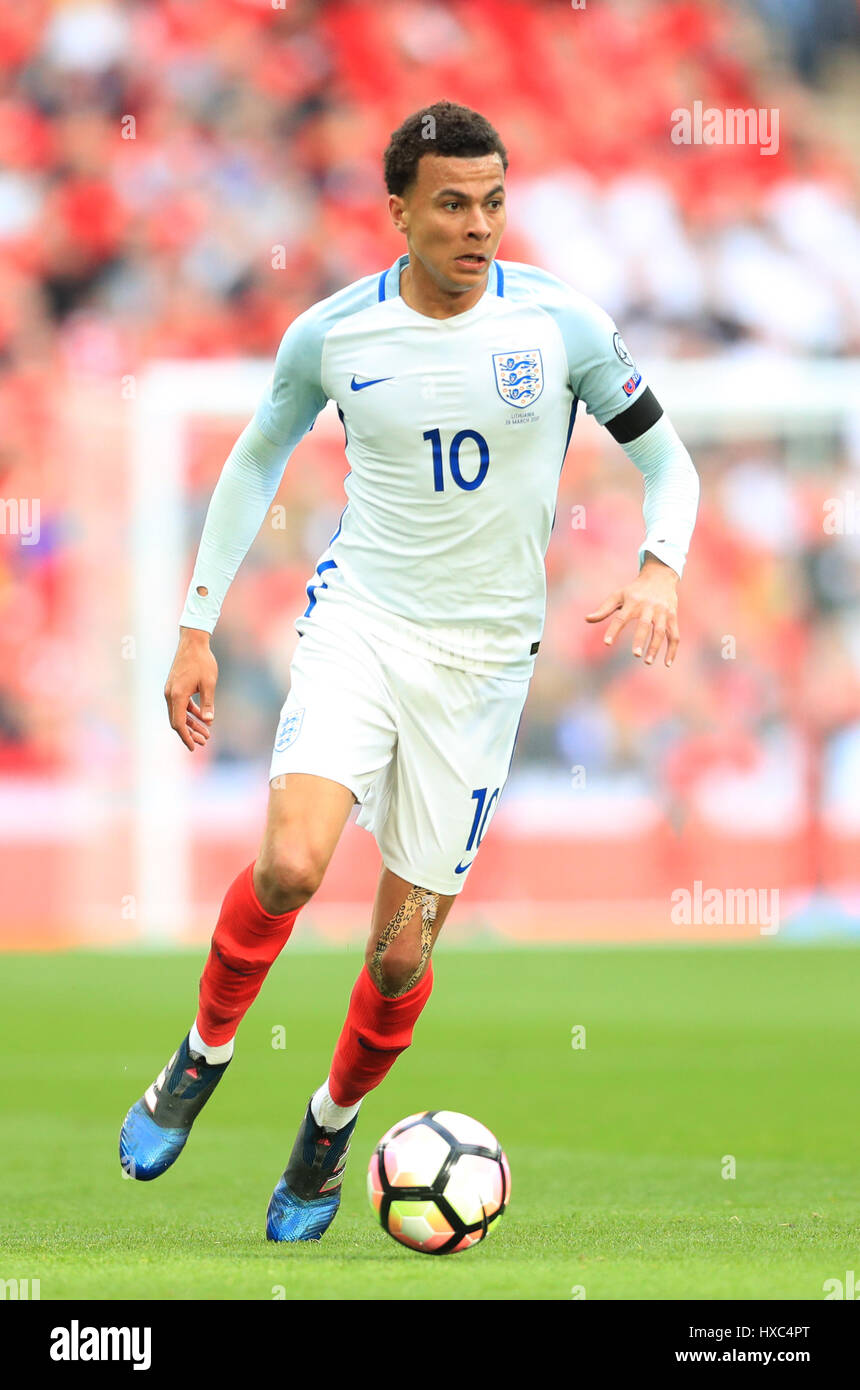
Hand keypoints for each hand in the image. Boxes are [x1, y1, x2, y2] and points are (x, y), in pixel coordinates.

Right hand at [164, 628, 217, 749]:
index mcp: (177, 695)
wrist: (193, 642)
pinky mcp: (174, 687)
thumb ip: (208, 703)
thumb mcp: (209, 683)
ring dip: (191, 724)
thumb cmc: (202, 661)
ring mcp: (171, 690)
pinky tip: (202, 717)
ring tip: (206, 733)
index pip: (179, 723)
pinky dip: (190, 713)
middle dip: (191, 733)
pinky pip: (180, 705)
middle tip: (205, 742)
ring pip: (179, 714)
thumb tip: (208, 721)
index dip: (186, 737)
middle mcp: (170, 694)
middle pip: (177, 721)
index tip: (195, 747)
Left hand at [585, 555, 680, 666]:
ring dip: (655, 647)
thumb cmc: (634, 590)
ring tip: (647, 662)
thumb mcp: (618, 595)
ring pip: (661, 631)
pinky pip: (674, 636)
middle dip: (640, 639)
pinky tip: (667, 663)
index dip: (614, 630)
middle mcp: (649, 607)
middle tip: (635, 655)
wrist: (660, 576)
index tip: (607, 643)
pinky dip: (672, 650)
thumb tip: (587, 619)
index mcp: (633, 602)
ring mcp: (663, 612)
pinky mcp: (672, 617)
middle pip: (644, 624)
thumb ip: (603, 609)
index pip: (621, 617)